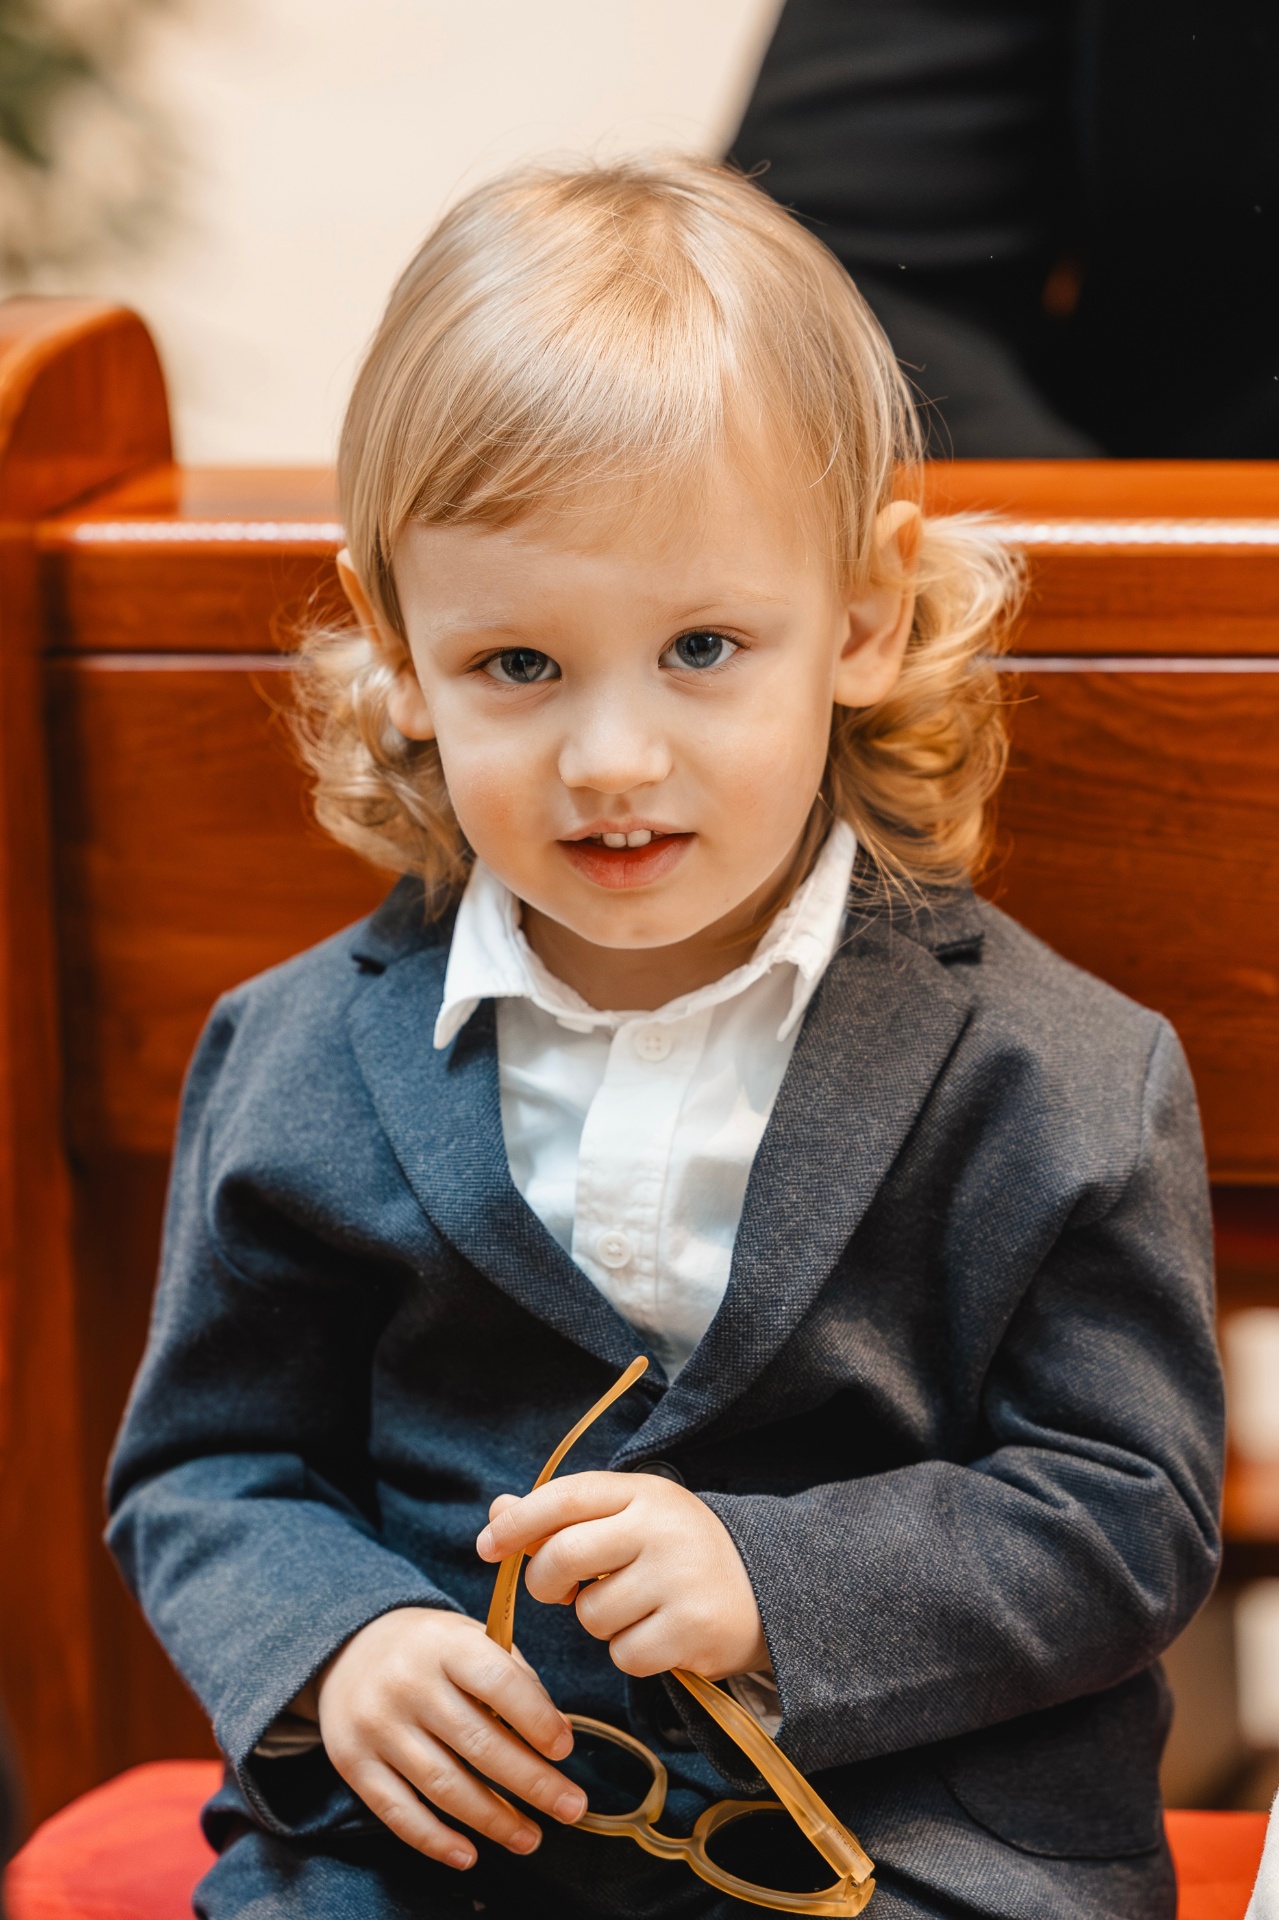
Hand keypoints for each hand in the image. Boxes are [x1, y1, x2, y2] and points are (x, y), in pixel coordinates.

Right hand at [315, 1606, 586, 1870]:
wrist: (349, 1648)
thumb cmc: (429, 1650)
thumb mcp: (469, 1638)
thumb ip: (512, 1676)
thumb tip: (554, 1732)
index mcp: (445, 1645)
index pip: (498, 1682)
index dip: (536, 1719)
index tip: (564, 1750)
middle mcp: (408, 1683)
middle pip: (478, 1743)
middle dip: (531, 1783)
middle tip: (570, 1807)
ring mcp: (378, 1725)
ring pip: (444, 1785)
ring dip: (493, 1820)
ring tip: (530, 1837)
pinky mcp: (354, 1762)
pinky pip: (398, 1811)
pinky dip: (435, 1840)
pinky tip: (468, 1854)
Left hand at [476, 1471, 767, 1681]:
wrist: (771, 1589)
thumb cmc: (680, 1551)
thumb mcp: (630, 1517)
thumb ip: (564, 1515)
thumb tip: (497, 1513)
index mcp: (643, 1492)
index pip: (564, 1496)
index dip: (518, 1522)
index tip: (488, 1547)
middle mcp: (660, 1528)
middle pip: (563, 1556)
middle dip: (545, 1582)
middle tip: (560, 1592)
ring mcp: (678, 1579)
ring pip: (591, 1614)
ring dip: (600, 1622)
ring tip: (637, 1607)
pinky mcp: (692, 1630)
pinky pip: (624, 1654)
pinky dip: (631, 1653)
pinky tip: (660, 1634)